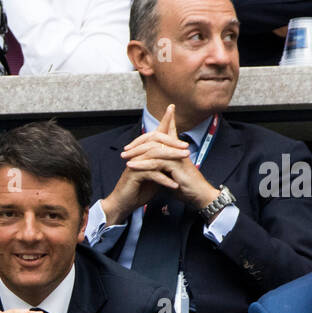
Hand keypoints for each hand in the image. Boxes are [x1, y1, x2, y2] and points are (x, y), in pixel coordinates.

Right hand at [101, 105, 180, 223]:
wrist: (124, 204)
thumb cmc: (139, 189)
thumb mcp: (156, 174)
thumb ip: (163, 164)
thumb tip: (176, 156)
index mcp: (143, 152)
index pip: (155, 134)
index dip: (162, 121)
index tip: (172, 108)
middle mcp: (138, 155)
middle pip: (155, 140)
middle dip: (172, 141)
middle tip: (186, 146)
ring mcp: (135, 163)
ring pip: (155, 154)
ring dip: (172, 157)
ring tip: (186, 159)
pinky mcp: (134, 175)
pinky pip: (152, 173)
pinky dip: (165, 179)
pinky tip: (174, 185)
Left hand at [116, 105, 217, 211]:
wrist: (199, 196)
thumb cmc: (186, 186)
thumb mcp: (171, 175)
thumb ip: (162, 167)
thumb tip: (150, 166)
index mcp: (177, 150)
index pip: (168, 132)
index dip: (155, 128)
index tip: (139, 134)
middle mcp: (177, 149)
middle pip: (155, 138)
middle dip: (138, 143)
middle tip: (125, 149)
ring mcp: (177, 156)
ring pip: (153, 149)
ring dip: (137, 153)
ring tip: (124, 157)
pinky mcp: (176, 165)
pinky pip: (155, 162)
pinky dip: (142, 164)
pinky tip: (131, 166)